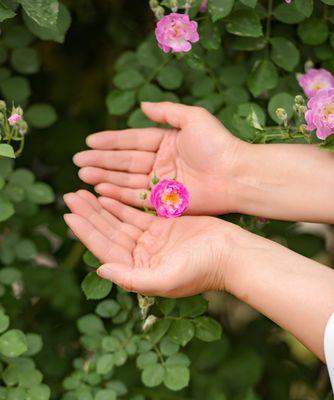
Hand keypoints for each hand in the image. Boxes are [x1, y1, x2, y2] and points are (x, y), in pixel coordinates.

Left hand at [63, 190, 233, 296]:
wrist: (231, 254)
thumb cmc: (202, 270)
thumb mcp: (166, 279)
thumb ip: (132, 278)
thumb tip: (101, 270)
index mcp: (138, 270)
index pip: (105, 248)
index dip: (85, 232)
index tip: (68, 215)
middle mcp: (140, 256)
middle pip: (108, 232)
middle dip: (88, 215)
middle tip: (69, 196)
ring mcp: (151, 240)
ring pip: (119, 220)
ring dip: (100, 207)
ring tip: (81, 192)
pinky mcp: (162, 226)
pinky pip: (136, 212)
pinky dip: (121, 203)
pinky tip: (106, 194)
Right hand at [73, 102, 242, 214]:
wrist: (235, 174)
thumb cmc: (218, 144)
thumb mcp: (193, 118)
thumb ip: (167, 111)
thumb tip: (143, 104)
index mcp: (165, 142)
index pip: (132, 141)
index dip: (110, 141)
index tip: (89, 141)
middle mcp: (160, 162)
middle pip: (125, 161)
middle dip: (101, 161)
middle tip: (77, 161)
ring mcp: (161, 183)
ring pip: (126, 180)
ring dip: (104, 177)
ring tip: (83, 175)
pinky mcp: (164, 201)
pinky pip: (136, 197)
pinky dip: (118, 194)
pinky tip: (100, 191)